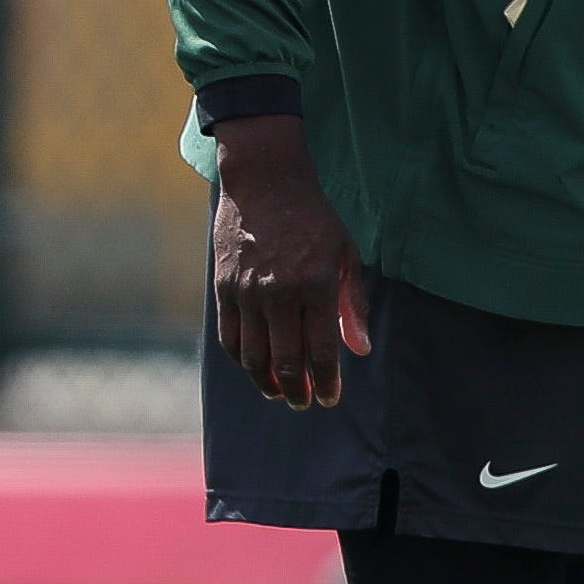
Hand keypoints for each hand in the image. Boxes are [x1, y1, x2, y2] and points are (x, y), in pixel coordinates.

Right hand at [209, 112, 372, 407]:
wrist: (265, 181)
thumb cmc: (313, 219)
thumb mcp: (346, 254)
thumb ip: (353, 305)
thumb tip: (359, 350)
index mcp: (317, 285)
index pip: (322, 351)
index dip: (327, 382)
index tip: (330, 399)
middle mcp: (280, 293)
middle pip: (285, 361)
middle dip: (297, 390)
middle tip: (304, 401)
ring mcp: (247, 291)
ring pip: (253, 357)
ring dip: (266, 382)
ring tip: (278, 392)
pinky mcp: (223, 287)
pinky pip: (229, 337)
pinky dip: (242, 360)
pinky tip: (255, 366)